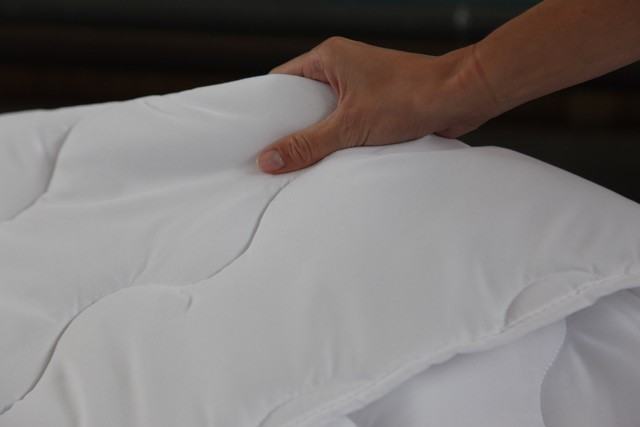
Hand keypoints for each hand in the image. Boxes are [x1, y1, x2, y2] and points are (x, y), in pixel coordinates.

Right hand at [256, 36, 500, 173]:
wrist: (459, 97)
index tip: (253, 133)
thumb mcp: (350, 126)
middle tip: (274, 154)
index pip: (281, 81)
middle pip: (301, 100)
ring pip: (325, 113)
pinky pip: (346, 121)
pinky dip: (338, 138)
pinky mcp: (375, 102)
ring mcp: (360, 84)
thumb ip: (308, 144)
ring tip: (300, 161)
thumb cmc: (410, 97)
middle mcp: (342, 67)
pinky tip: (331, 159)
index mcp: (328, 58)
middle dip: (290, 127)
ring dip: (317, 136)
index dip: (266, 107)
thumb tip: (270, 160)